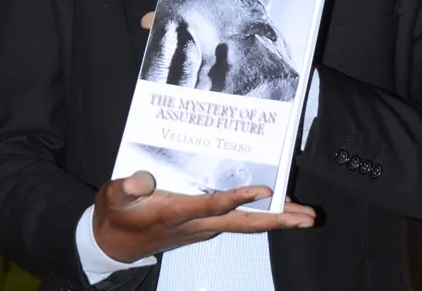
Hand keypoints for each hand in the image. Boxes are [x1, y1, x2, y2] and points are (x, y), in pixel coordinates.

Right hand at [93, 171, 315, 262]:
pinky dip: (258, 216)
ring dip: (276, 221)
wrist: (112, 245)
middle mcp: (196, 224)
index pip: (214, 206)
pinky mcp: (202, 226)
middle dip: (278, 220)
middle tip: (309, 217)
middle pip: (244, 225)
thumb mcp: (112, 197)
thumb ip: (126, 187)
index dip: (238, 198)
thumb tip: (142, 177)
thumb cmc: (115, 215)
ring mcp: (201, 228)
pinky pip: (236, 222)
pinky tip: (274, 207)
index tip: (264, 189)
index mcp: (176, 214)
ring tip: (305, 215)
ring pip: (244, 225)